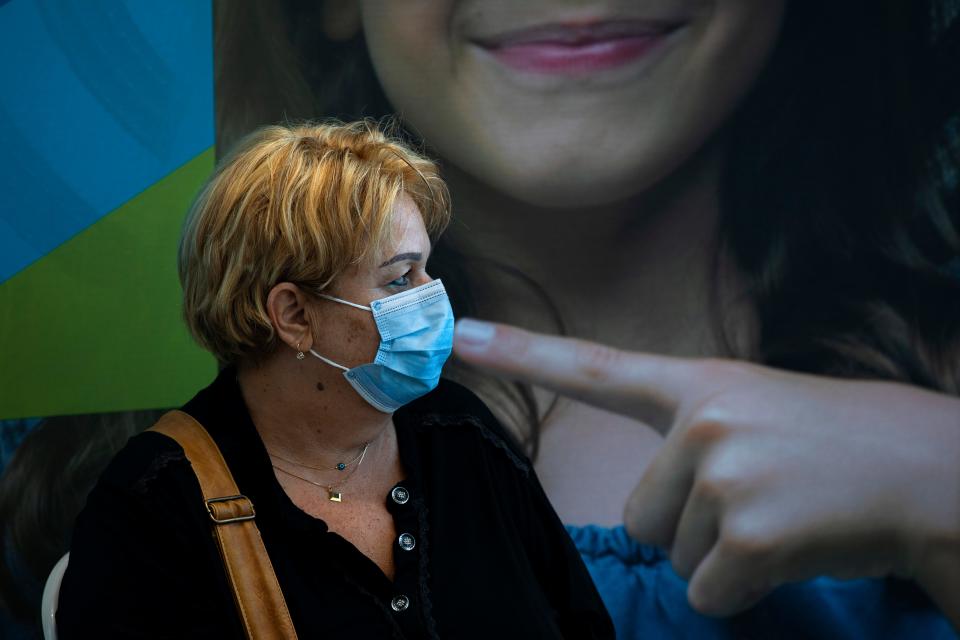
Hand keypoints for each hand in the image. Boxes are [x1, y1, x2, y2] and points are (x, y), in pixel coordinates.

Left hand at [453, 318, 959, 622]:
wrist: (931, 469)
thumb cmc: (836, 444)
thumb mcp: (755, 411)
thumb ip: (691, 439)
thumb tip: (644, 515)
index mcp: (697, 383)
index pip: (592, 366)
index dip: (518, 353)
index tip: (456, 334)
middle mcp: (701, 420)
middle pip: (638, 515)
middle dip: (690, 526)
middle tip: (758, 499)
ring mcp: (723, 473)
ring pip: (674, 554)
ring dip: (722, 554)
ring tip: (782, 516)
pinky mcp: (748, 531)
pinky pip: (708, 591)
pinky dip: (744, 589)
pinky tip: (792, 551)